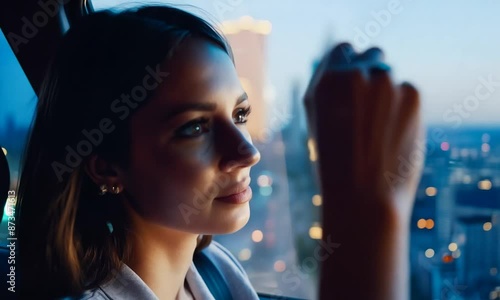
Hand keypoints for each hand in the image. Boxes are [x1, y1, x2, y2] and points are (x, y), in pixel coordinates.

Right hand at [304, 43, 423, 299]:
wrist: (363, 199)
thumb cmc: (336, 166)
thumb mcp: (317, 123)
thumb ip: (328, 91)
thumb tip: (344, 69)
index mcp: (324, 82)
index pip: (343, 49)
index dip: (351, 64)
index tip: (357, 79)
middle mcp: (352, 75)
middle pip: (373, 55)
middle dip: (374, 73)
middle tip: (373, 106)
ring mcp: (383, 82)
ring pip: (391, 77)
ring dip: (389, 94)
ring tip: (380, 132)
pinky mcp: (411, 94)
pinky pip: (408, 92)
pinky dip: (405, 109)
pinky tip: (394, 136)